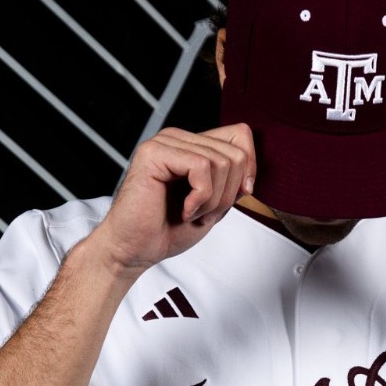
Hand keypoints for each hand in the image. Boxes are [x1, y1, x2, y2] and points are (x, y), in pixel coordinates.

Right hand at [94, 124, 255, 270]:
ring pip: (222, 161)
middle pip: (236, 153)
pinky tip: (183, 210)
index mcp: (192, 145)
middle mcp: (178, 138)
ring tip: (191, 213)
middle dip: (229, 193)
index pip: (240, 135)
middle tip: (204, 214)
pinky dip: (200, 198)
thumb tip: (251, 169)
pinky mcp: (154, 152)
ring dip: (213, 199)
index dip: (249, 168)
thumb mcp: (215, 204)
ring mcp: (164, 142)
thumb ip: (233, 181)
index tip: (237, 197)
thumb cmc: (169, 230)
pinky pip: (201, 167)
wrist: (134, 250)